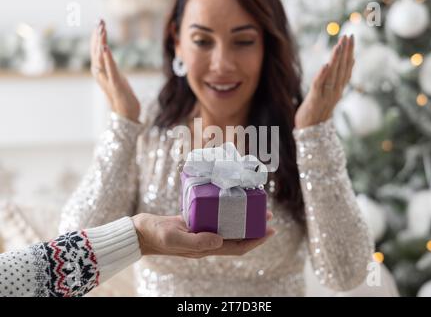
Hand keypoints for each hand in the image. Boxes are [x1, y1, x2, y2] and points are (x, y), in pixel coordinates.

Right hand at [91, 19, 140, 121]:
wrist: (127, 114)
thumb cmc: (123, 96)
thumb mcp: (116, 77)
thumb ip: (111, 66)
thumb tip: (107, 54)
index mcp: (101, 72)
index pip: (96, 51)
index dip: (96, 37)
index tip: (98, 23)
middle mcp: (100, 75)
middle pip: (96, 51)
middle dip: (97, 36)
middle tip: (99, 22)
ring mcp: (106, 80)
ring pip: (101, 58)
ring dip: (101, 43)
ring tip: (102, 30)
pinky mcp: (115, 85)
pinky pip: (110, 69)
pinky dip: (107, 58)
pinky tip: (105, 48)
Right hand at [131, 211, 274, 257]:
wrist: (140, 232)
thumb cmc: (156, 235)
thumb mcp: (175, 237)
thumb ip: (197, 241)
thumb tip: (220, 241)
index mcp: (205, 249)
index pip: (238, 248)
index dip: (256, 241)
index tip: (270, 231)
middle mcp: (207, 242)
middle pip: (238, 238)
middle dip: (254, 229)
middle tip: (267, 215)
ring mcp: (202, 233)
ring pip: (229, 228)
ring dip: (243, 219)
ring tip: (254, 206)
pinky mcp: (195, 223)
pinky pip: (216, 218)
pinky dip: (227, 212)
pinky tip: (230, 201)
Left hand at [295, 35, 354, 128]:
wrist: (310, 130)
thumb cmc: (318, 110)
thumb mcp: (331, 92)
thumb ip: (340, 78)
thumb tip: (351, 61)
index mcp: (339, 88)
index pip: (346, 67)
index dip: (349, 52)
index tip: (351, 37)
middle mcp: (335, 90)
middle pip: (342, 68)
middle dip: (345, 51)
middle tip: (348, 35)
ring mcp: (326, 95)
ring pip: (333, 74)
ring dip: (336, 59)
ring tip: (339, 45)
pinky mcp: (315, 100)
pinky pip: (319, 85)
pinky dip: (323, 75)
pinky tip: (325, 64)